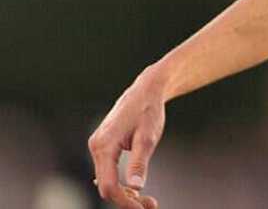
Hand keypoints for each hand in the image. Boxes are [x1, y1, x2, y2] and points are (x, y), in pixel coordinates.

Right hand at [88, 70, 166, 208]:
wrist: (146, 90)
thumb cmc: (148, 110)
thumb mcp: (148, 137)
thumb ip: (140, 162)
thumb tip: (136, 187)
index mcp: (103, 146)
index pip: (108, 185)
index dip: (124, 201)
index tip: (143, 208)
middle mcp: (96, 147)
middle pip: (106, 185)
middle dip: (127, 199)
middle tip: (151, 205)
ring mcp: (98, 146)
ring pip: (107, 179)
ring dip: (125, 193)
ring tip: (148, 200)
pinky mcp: (104, 146)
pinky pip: (108, 171)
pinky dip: (121, 182)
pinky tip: (137, 188)